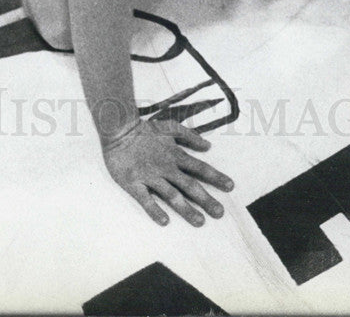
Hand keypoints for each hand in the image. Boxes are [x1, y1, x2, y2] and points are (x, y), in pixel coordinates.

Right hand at [102, 118, 233, 226]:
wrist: (119, 129)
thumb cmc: (145, 129)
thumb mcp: (170, 127)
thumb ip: (189, 136)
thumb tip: (208, 146)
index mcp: (175, 155)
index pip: (200, 168)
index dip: (216, 177)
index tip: (230, 187)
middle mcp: (165, 167)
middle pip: (189, 185)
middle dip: (206, 199)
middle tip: (219, 213)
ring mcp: (150, 176)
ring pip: (171, 195)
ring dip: (186, 209)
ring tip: (199, 222)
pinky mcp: (133, 183)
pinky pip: (145, 199)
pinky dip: (155, 210)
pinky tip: (165, 222)